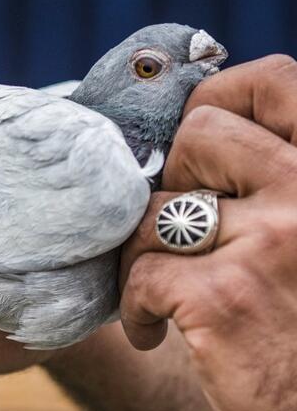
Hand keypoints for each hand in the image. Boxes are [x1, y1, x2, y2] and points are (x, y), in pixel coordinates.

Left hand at [120, 55, 296, 410]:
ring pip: (155, 207)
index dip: (219, 95)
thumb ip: (268, 174)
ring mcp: (273, 242)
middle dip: (174, 180)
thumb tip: (187, 126)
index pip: (274, 81)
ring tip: (164, 286)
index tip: (194, 132)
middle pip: (196, 136)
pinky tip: (155, 329)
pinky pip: (141, 270)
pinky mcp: (225, 297)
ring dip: (143, 250)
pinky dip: (136, 305)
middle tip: (183, 228)